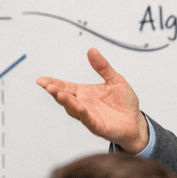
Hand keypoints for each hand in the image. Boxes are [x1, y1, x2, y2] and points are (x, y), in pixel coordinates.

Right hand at [35, 48, 149, 152]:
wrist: (136, 122)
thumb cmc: (124, 102)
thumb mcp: (115, 80)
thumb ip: (103, 67)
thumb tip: (91, 50)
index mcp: (84, 93)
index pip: (65, 86)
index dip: (53, 83)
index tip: (40, 79)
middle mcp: (83, 105)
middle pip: (66, 98)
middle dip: (55, 91)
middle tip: (47, 85)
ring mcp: (89, 117)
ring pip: (74, 109)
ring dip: (67, 102)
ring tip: (59, 93)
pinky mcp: (99, 127)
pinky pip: (89, 121)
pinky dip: (84, 114)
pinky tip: (80, 107)